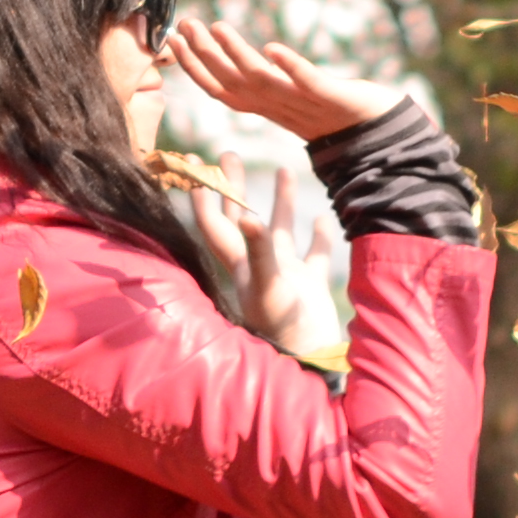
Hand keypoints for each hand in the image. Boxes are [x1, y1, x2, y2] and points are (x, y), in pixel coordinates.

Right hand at [165, 20, 397, 142]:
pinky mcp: (333, 98)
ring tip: (219, 27)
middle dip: (205, 55)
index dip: (194, 67)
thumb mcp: (292, 97)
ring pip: (262, 81)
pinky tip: (273, 48)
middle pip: (232, 83)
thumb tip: (253, 59)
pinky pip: (309, 83)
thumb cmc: (332, 112)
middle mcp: (277, 107)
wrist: (376, 135)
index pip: (220, 88)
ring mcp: (304, 104)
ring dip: (238, 55)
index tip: (173, 40)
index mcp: (265, 107)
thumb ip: (269, 83)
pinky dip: (291, 67)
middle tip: (186, 24)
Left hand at [186, 175, 344, 362]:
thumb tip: (246, 215)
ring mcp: (285, 275)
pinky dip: (318, 236)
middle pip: (239, 218)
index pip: (214, 222)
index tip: (194, 161)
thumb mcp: (269, 285)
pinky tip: (323, 218)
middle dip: (233, 186)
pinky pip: (314, 254)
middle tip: (226, 153)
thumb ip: (258, 250)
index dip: (203, 193)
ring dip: (279, 202)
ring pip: (279, 230)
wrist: (311, 364)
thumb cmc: (285, 328)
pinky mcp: (310, 286)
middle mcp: (258, 265)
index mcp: (240, 263)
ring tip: (283, 168)